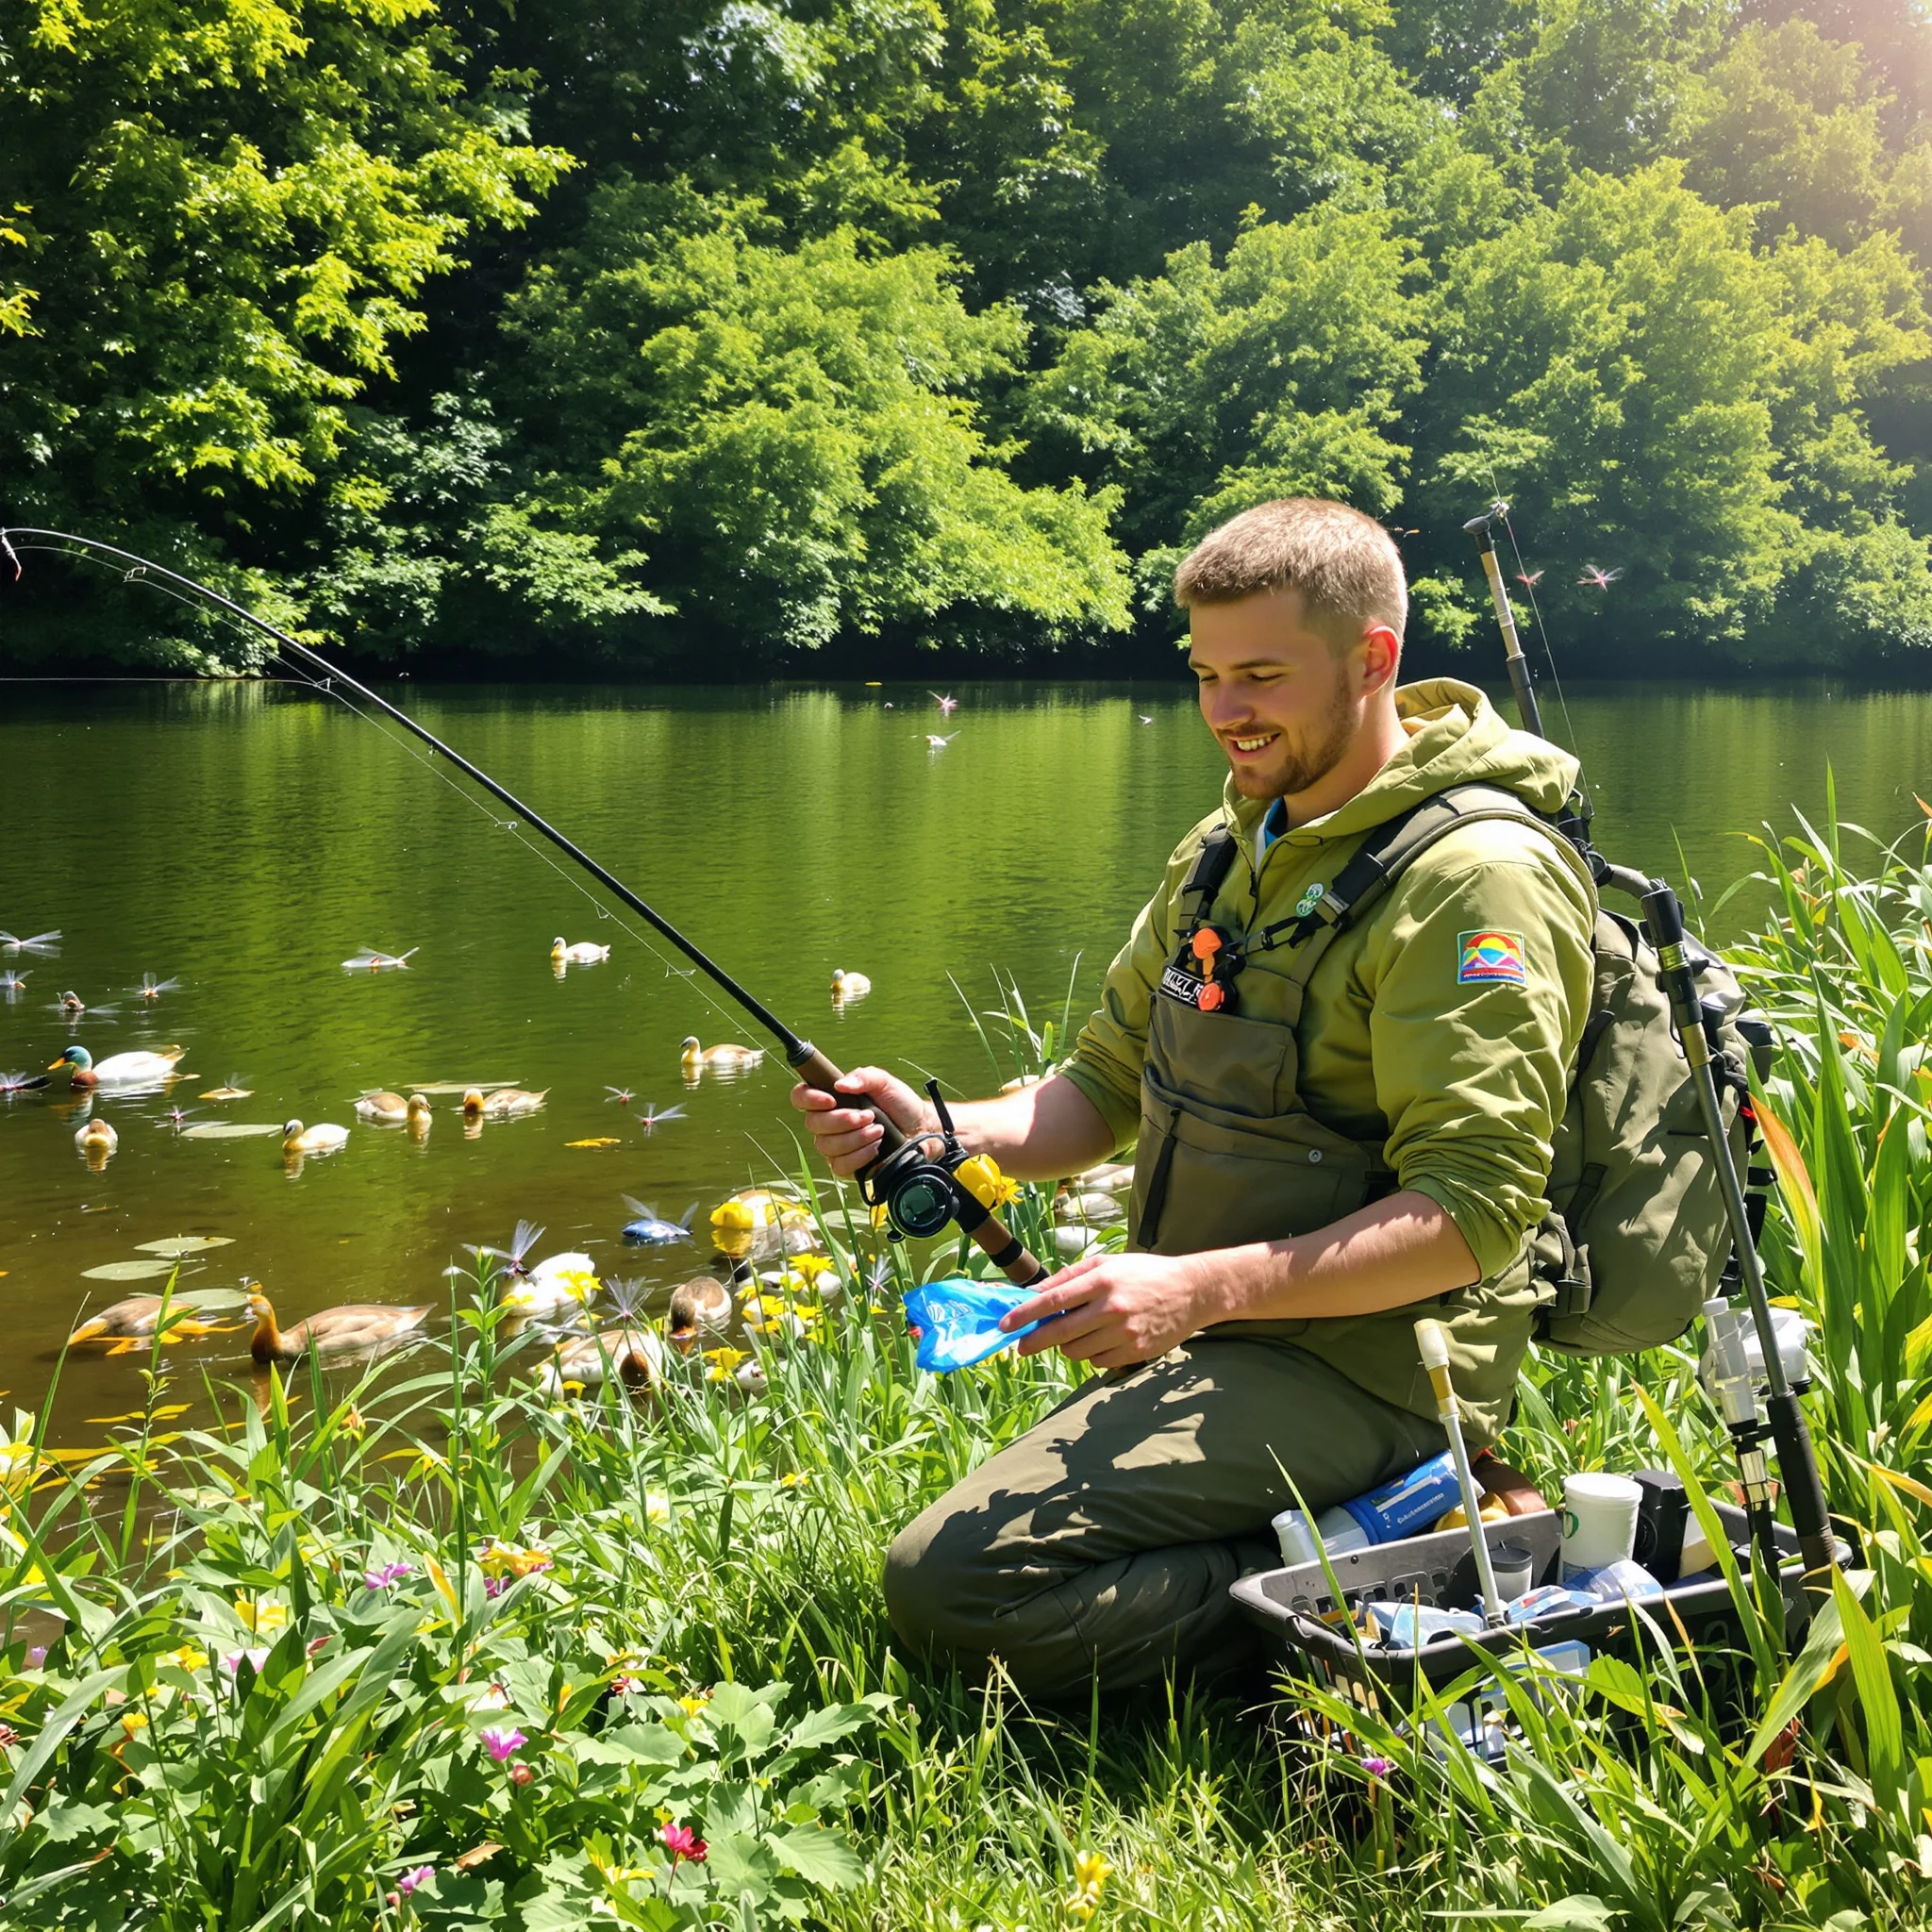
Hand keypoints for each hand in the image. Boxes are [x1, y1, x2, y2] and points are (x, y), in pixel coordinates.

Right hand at [788, 1065, 935, 1176]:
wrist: (920, 1128)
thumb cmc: (899, 1103)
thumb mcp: (884, 1081)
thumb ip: (863, 1077)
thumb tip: (840, 1085)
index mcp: (831, 1099)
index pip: (801, 1097)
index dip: (808, 1098)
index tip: (831, 1100)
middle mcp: (828, 1123)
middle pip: (813, 1124)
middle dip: (842, 1120)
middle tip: (868, 1116)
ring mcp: (835, 1146)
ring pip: (827, 1146)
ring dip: (855, 1138)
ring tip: (878, 1130)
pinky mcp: (847, 1166)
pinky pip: (840, 1166)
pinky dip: (860, 1156)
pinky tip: (875, 1147)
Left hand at [1002, 1251, 1215, 1369]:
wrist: (1192, 1292)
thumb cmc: (1143, 1273)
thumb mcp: (1107, 1263)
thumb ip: (1069, 1277)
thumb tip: (1034, 1293)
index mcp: (1103, 1280)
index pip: (1054, 1299)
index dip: (1025, 1314)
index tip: (1006, 1325)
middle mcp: (1112, 1308)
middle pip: (1061, 1332)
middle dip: (1034, 1341)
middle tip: (1020, 1346)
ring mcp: (1125, 1333)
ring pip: (1077, 1351)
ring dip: (1066, 1346)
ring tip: (1075, 1332)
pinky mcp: (1136, 1352)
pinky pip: (1097, 1362)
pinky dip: (1090, 1354)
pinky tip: (1099, 1340)